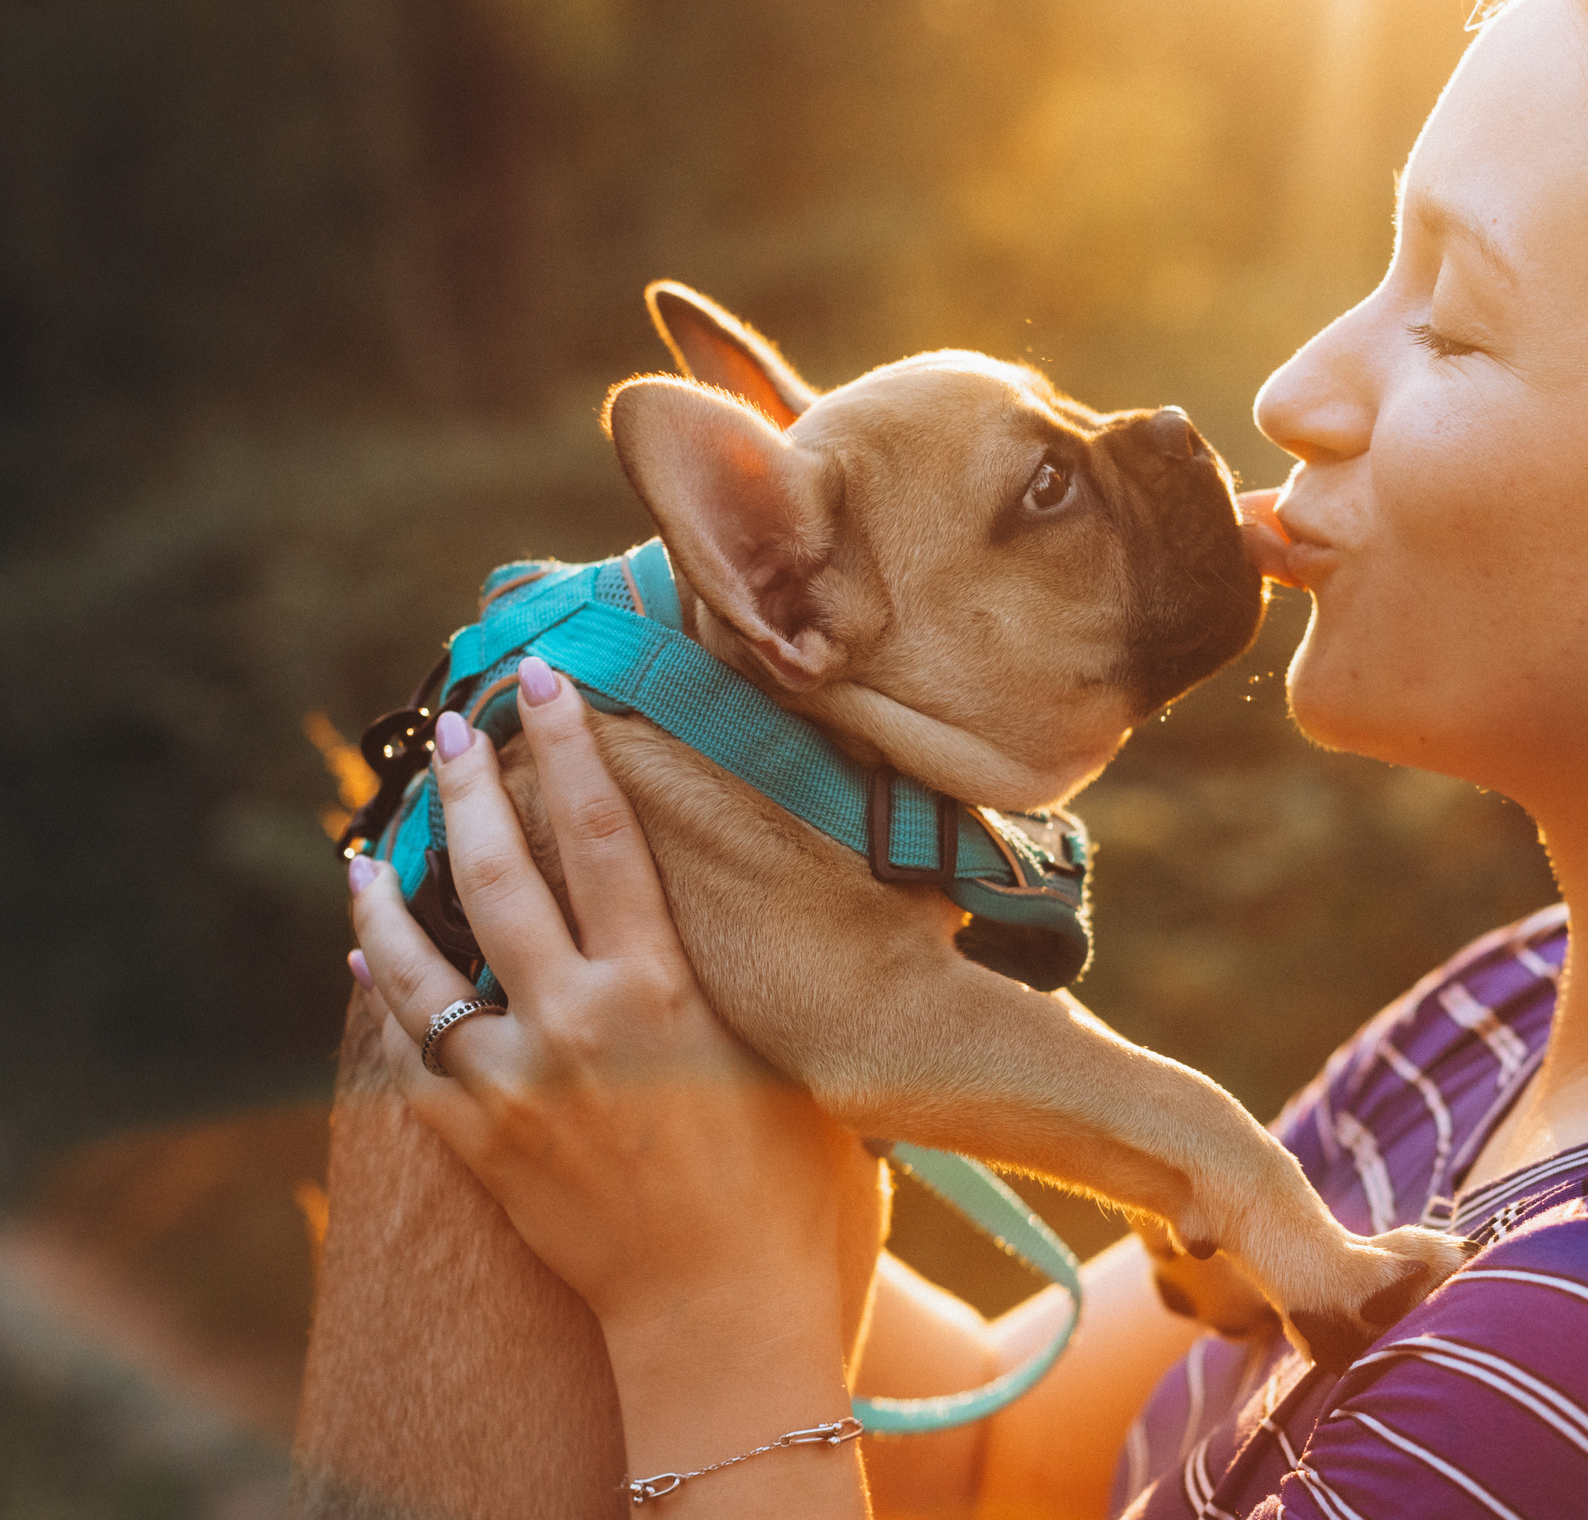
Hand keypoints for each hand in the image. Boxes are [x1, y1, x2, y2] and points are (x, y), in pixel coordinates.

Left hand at [350, 656, 876, 1505]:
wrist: (725, 1322)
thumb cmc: (800, 1198)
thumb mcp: (799, 1063)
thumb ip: (758, 989)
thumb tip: (774, 925)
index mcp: (664, 987)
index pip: (602, 832)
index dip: (568, 746)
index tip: (543, 682)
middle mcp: (576, 1019)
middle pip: (501, 871)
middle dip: (466, 786)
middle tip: (448, 726)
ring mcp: (514, 1085)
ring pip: (422, 963)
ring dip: (390, 894)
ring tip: (369, 843)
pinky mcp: (480, 1148)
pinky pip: (412, 1058)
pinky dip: (388, 1000)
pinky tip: (371, 963)